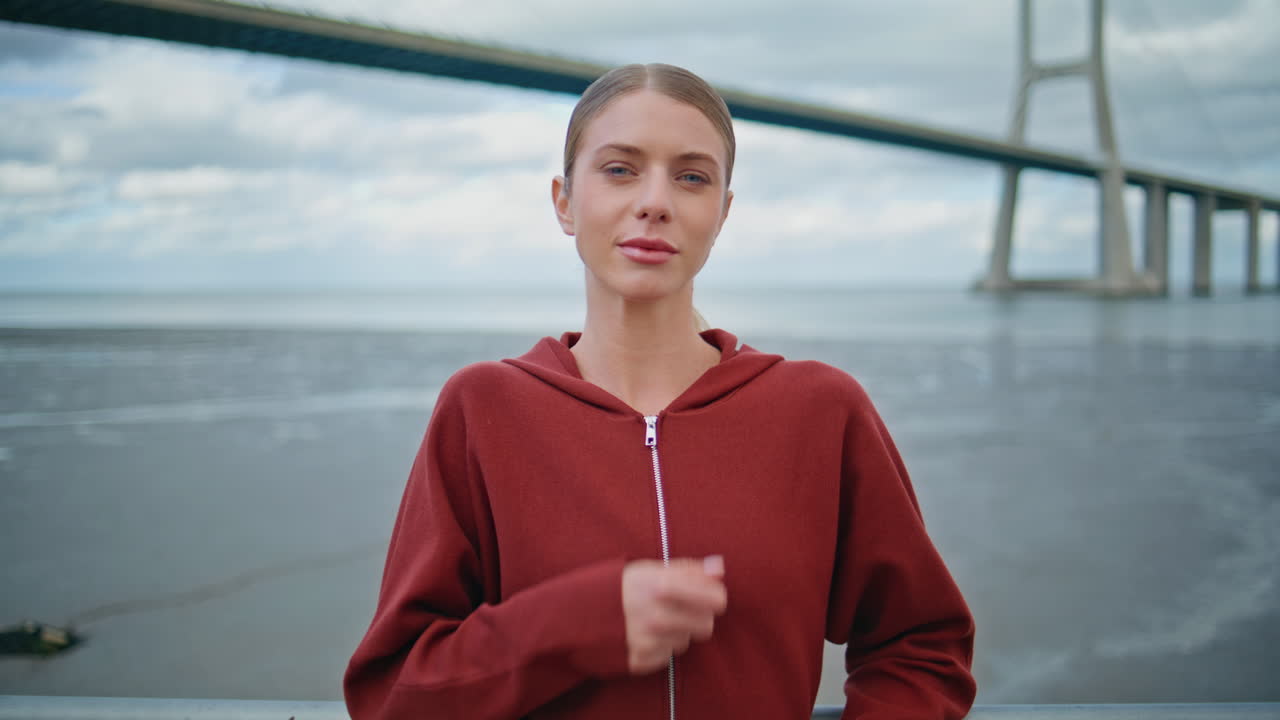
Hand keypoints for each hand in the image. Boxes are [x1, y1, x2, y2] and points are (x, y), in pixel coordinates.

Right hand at [621, 555, 726, 674]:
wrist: (580, 611)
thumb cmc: (623, 586)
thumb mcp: (653, 568)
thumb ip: (689, 569)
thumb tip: (720, 568)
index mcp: (663, 586)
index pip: (716, 599)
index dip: (715, 597)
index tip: (708, 596)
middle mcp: (657, 615)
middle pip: (706, 625)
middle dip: (697, 617)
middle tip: (681, 609)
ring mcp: (649, 640)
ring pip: (685, 641)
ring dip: (676, 632)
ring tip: (656, 620)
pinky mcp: (640, 659)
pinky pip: (667, 657)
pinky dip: (660, 647)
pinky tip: (645, 634)